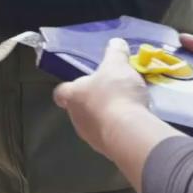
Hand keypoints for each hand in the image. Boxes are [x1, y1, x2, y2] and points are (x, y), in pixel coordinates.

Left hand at [53, 37, 152, 155]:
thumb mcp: (117, 65)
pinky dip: (118, 128)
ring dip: (106, 116)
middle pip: (79, 108)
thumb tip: (115, 43)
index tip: (79, 85)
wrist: (127, 132)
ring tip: (125, 107)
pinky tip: (132, 121)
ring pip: (94, 123)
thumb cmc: (115, 93)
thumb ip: (115, 53)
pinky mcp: (106, 149)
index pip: (61, 92)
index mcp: (73, 95)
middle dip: (93, 101)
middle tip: (110, 92)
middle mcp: (77, 118)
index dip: (68, 88)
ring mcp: (90, 136)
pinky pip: (110, 135)